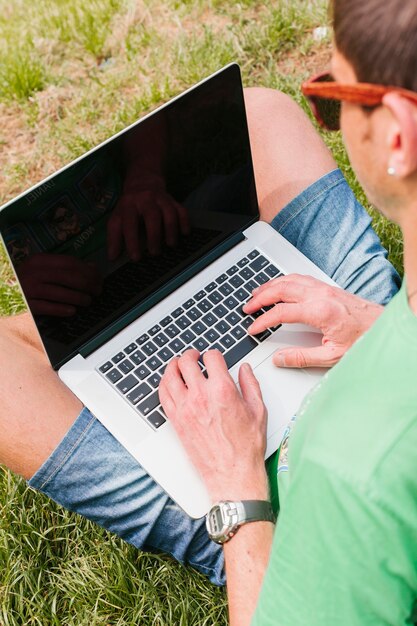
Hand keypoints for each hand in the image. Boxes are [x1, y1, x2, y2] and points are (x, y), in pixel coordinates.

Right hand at [16, 253, 102, 316]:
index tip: (99, 278)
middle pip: (67, 277)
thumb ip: (66, 268)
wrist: (4, 293)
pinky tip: (72, 311)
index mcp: (39, 261)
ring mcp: (28, 289)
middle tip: (97, 291)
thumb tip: (92, 267)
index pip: (70, 263)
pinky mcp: (25, 304)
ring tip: (88, 301)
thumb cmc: (27, 281)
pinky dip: (61, 309)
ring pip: (59, 292)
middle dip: (87, 284)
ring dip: (78, 297)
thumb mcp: (44, 269)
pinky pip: (46, 307)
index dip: (88, 271)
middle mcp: (34, 272)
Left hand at [107, 174, 189, 260]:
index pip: (129, 223)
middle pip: (152, 216)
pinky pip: (182, 211)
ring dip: (171, 230)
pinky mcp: (174, 201)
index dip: (132, 241)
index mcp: (129, 204)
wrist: (143, 181)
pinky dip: (185, 223)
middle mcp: (145, 199)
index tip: (136, 258)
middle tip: (154, 253)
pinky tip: (184, 234)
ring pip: (169, 213)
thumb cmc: (129, 206)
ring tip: (170, 245)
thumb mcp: (117, 217)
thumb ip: (114, 236)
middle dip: (154, 236)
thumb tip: (112, 257)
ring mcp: (162, 199)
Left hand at [159, 349, 268, 502]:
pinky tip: (170, 383)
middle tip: (194, 356)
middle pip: (186, 362)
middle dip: (191, 355)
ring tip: (178, 365)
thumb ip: (250, 384)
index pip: (211, 358)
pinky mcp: (176, 421)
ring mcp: (185, 408)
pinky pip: (163, 395)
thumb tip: (245, 370)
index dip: (213, 354)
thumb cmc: (246, 447)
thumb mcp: (258, 411)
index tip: (214, 358)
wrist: (233, 474)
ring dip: (174, 366)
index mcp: (223, 390)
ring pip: (170, 376)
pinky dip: (164, 384)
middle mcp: (201, 397)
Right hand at [243, 274, 382, 367]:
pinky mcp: (328, 287)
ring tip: (256, 294)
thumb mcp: (332, 356)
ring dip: (270, 286)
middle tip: (247, 308)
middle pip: (281, 290)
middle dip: (260, 298)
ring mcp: (325, 288)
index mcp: (320, 311)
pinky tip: (278, 286)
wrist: (384, 327)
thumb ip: (302, 358)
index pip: (281, 313)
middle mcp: (321, 295)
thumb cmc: (364, 339)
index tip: (253, 328)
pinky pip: (300, 278)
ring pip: (290, 280)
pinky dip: (284, 281)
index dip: (263, 320)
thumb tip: (280, 359)